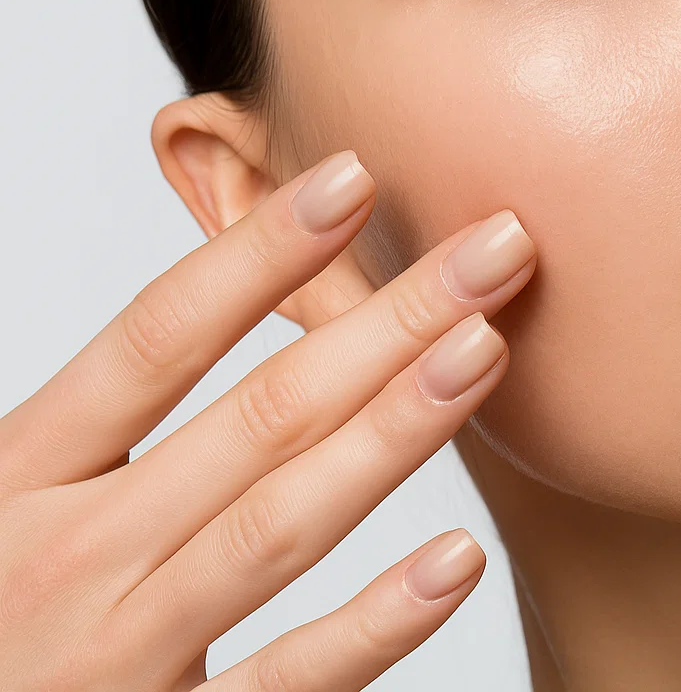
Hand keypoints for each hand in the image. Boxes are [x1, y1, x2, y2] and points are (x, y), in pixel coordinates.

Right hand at [0, 151, 535, 690]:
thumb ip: (104, 424)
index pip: (155, 340)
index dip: (257, 254)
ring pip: (278, 526)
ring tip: (485, 352)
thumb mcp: (19, 503)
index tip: (354, 178)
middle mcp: (67, 558)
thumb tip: (223, 295)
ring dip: (393, 433)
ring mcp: (116, 655)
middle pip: (254, 418)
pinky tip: (459, 560)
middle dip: (386, 322)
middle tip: (495, 249)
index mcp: (19, 478)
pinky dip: (375, 623)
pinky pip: (285, 680)